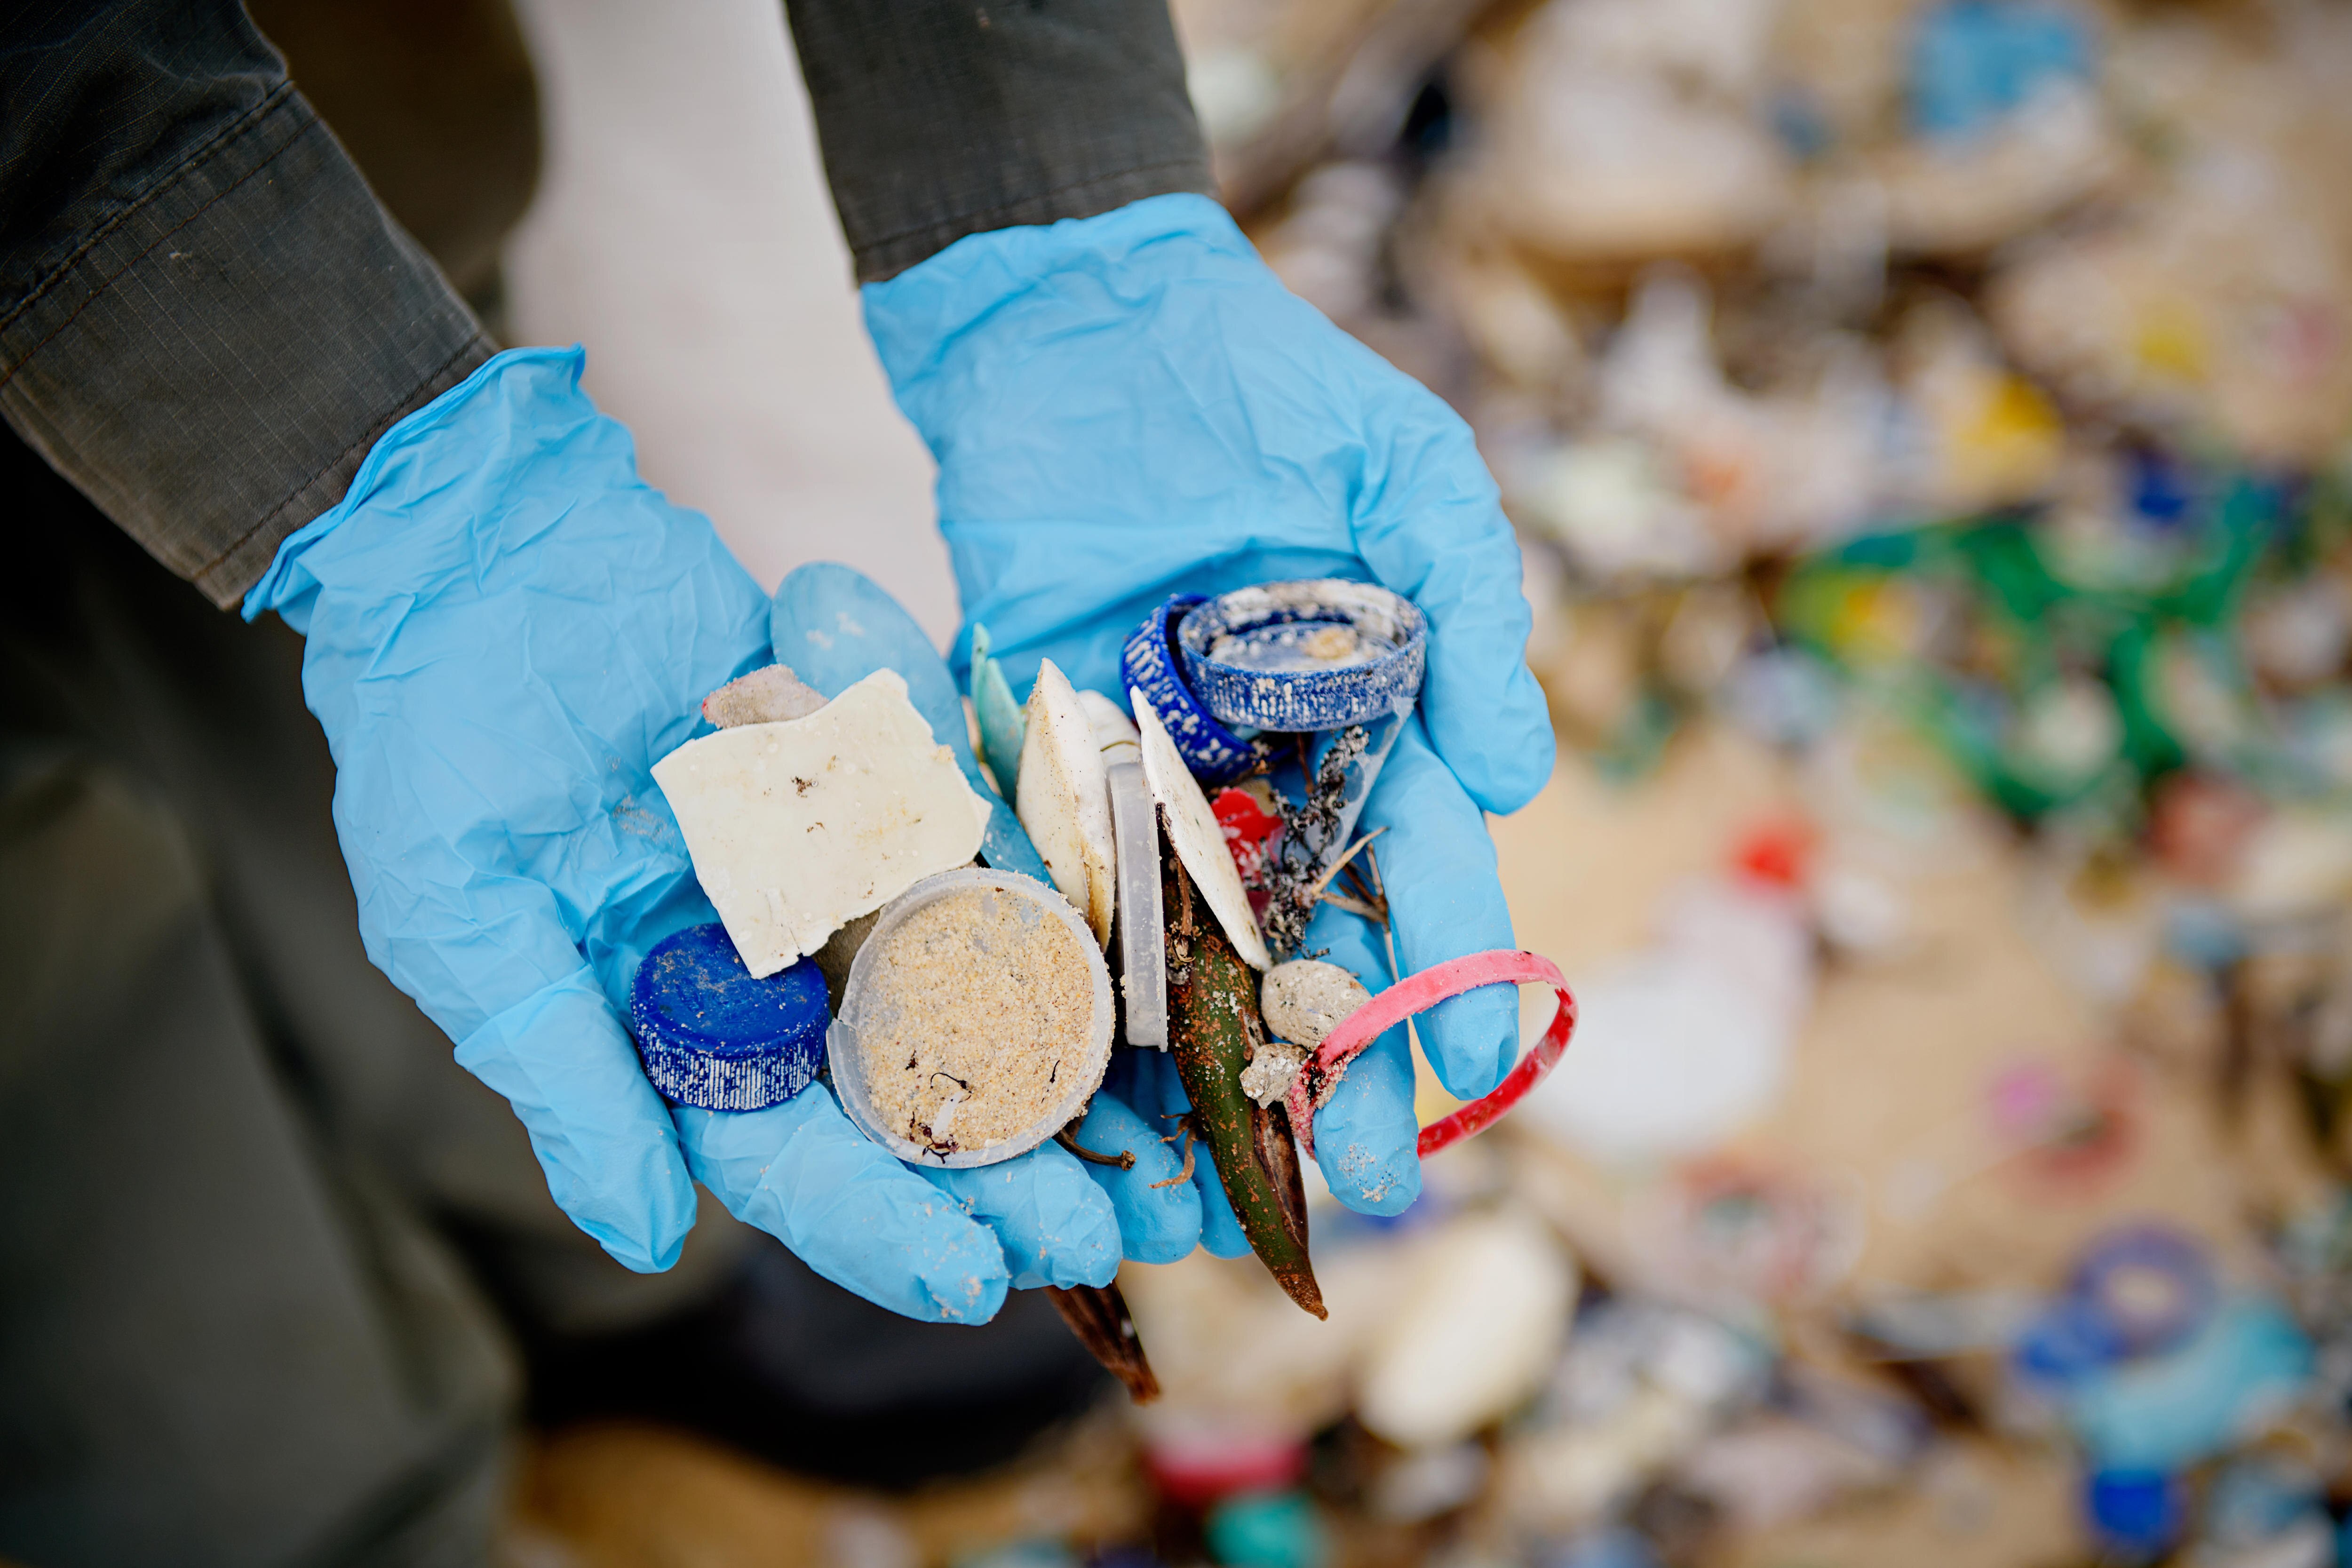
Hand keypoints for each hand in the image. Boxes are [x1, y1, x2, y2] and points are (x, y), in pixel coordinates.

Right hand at [248, 348, 1118, 1318]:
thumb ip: (562, 1072)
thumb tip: (643, 1237)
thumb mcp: (467, 914)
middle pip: (904, 1096)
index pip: (784, 1155)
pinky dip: (1062, 918)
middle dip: (1006, 1172)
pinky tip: (1144, 976)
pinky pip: (986, 858)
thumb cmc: (443, 728)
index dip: (877, 1223)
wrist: (491, 539)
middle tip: (1117, 1234)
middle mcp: (768, 967)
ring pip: (970, 997)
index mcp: (671, 1024)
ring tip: (1166, 1147)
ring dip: (1066, 1072)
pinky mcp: (886, 783)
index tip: (977, 1281)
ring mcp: (834, 876)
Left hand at [863, 194, 1554, 1219]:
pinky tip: (1087, 1074)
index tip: (1476, 1066)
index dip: (1456, 971)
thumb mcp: (1405, 470)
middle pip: (1320, 940)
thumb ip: (1473, 608)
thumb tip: (1518, 772)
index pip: (1430, 871)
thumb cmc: (1265, 384)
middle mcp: (1268, 774)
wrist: (1078, 329)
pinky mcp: (1041, 762)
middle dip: (1349, 1059)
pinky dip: (1075, 970)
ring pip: (1196, 943)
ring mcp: (1152, 779)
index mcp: (1373, 723)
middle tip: (1372, 1180)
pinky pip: (1061, 880)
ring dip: (1221, 1060)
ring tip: (1236, 1178)